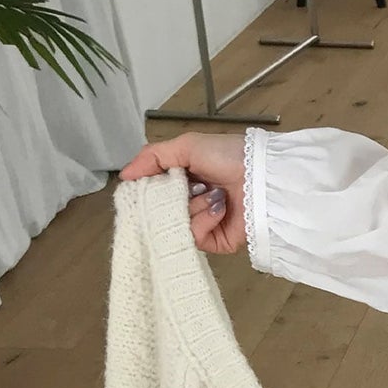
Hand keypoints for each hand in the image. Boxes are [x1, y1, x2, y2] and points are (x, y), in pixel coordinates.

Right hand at [118, 131, 247, 255]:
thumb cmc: (229, 156)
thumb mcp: (186, 146)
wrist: (262, 178)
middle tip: (177, 190)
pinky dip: (202, 222)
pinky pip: (194, 238)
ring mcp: (204, 223)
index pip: (154, 191)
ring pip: (175, 225)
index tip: (138, 187)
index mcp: (185, 179)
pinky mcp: (216, 241)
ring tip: (210, 194)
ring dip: (190, 208)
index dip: (146, 191)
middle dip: (165, 200)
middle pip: (161, 211)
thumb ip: (152, 157)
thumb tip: (124, 175)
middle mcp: (192, 202)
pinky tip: (217, 209)